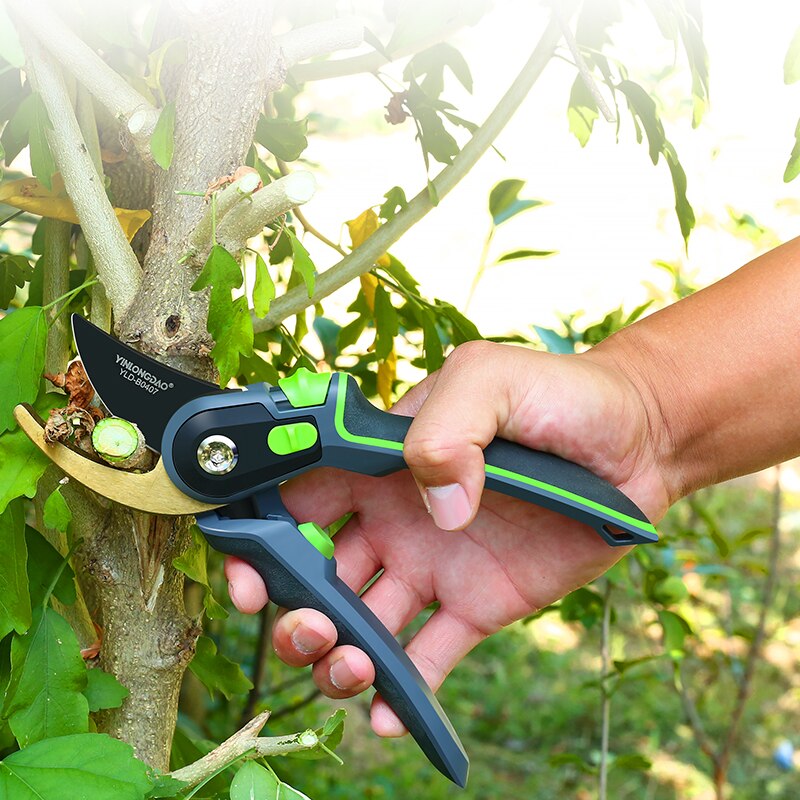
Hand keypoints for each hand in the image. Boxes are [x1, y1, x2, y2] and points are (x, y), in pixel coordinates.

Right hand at [225, 340, 670, 735]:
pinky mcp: (478, 605)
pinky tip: (389, 716)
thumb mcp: (491, 378)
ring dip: (339, 657)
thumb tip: (438, 514)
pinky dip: (402, 692)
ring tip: (351, 668)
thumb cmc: (559, 394)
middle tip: (308, 628)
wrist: (636, 440)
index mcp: (380, 463)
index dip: (260, 539)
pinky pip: (428, 655)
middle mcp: (395, 519)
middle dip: (294, 612)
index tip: (247, 576)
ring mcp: (433, 565)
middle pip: (317, 575)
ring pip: (363, 624)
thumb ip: (446, 428)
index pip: (297, 500)